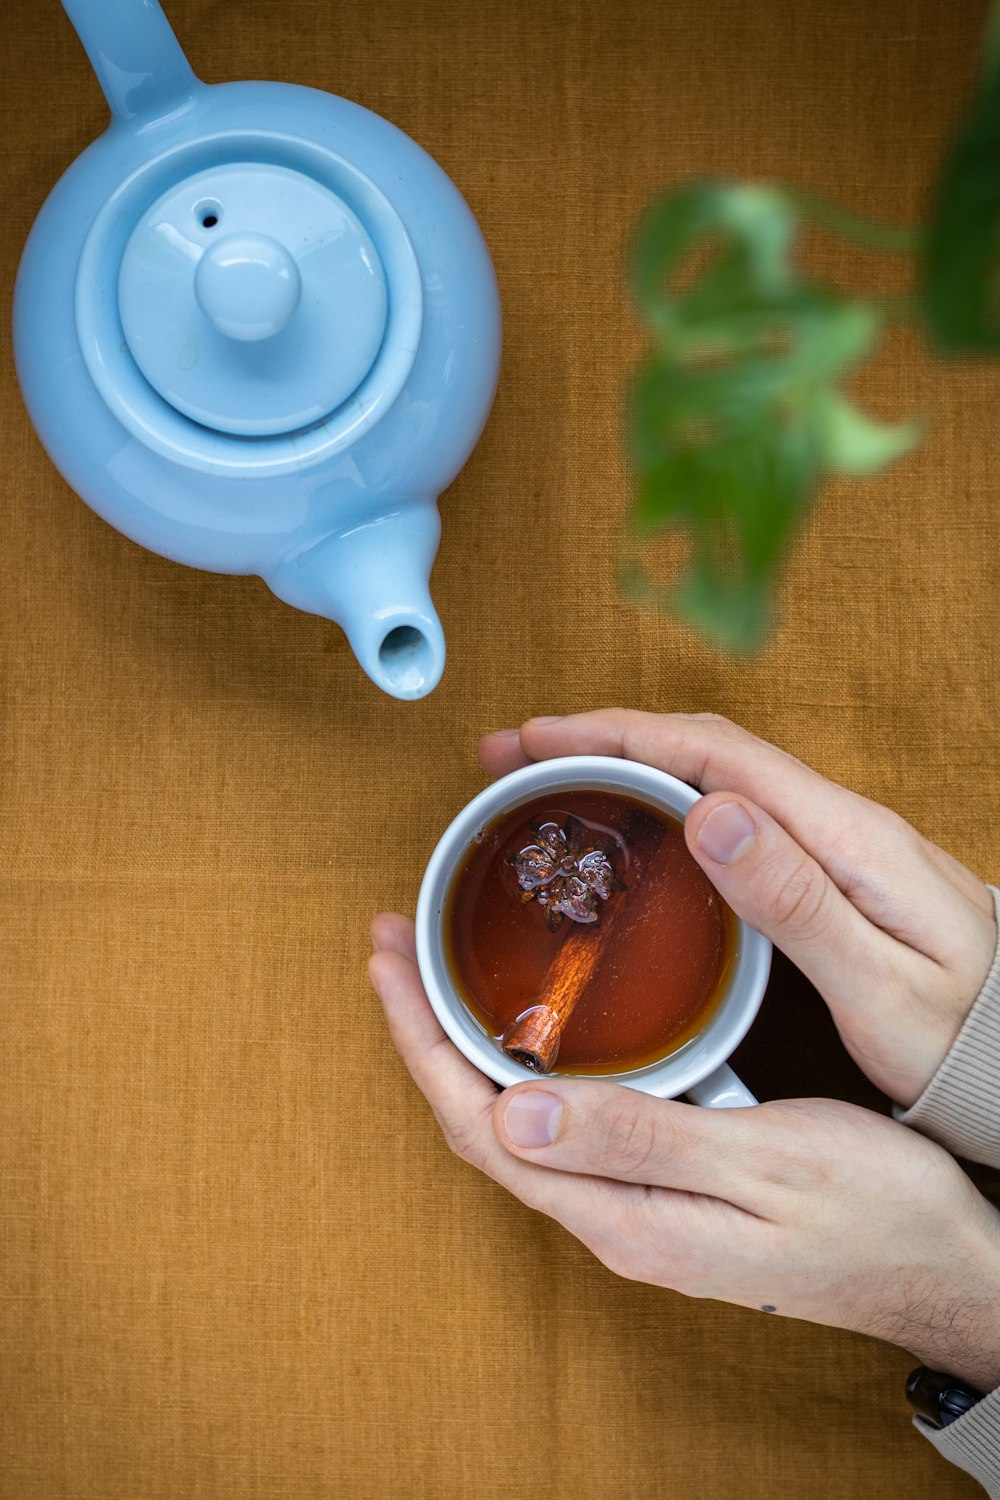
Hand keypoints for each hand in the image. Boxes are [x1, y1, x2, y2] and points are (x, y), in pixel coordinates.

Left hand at [370, 915, 999, 1391]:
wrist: (945, 1269)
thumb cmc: (875, 1212)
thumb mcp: (763, 1163)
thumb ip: (640, 1137)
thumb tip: (512, 1111)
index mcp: (624, 1215)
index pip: (479, 1126)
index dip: (421, 1041)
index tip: (389, 959)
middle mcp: (614, 1219)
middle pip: (480, 1122)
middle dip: (425, 1033)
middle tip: (397, 945)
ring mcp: (637, 1209)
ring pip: (516, 1123)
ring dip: (467, 1046)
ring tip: (439, 974)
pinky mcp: (664, 1192)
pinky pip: (562, 1123)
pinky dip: (525, 1064)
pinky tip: (534, 1029)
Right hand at [479, 711, 996, 1107]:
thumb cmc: (966, 1036)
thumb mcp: (882, 986)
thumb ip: (798, 901)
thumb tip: (712, 812)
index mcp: (842, 835)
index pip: (712, 752)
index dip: (616, 733)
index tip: (540, 739)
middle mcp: (834, 822)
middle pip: (701, 750)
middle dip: (601, 739)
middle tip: (517, 756)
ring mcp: (831, 843)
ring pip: (710, 777)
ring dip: (626, 767)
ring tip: (551, 784)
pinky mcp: (826, 871)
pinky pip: (728, 814)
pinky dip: (662, 805)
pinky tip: (629, 834)